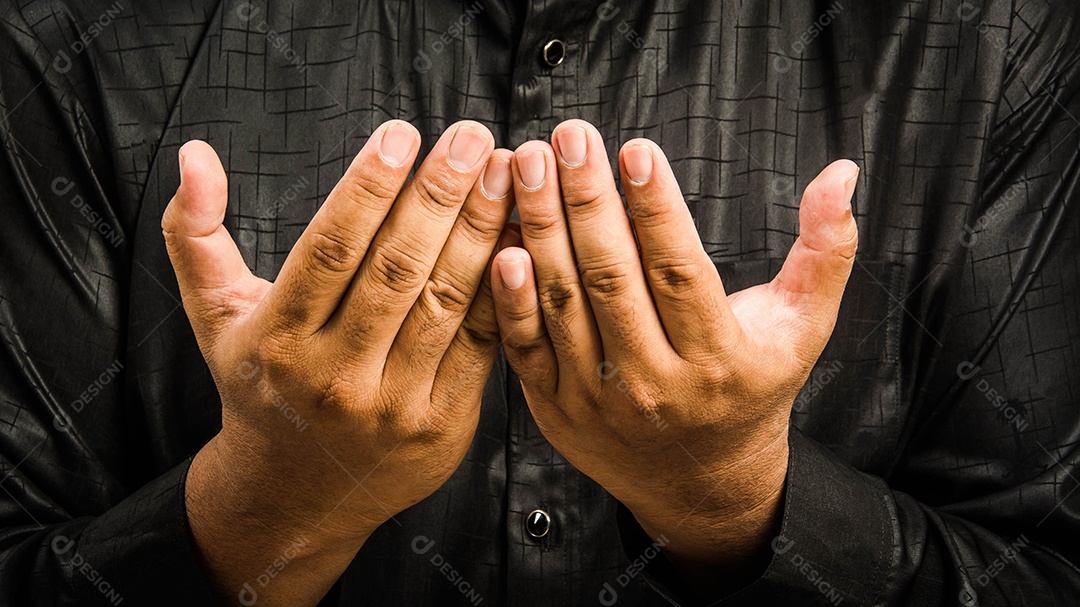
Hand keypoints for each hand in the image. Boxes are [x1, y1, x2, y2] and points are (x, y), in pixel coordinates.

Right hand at [162, 119, 513, 605]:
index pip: (330, 250)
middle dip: (440, 196)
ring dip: (481, 232)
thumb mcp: (216, 317)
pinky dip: (504, 290)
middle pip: (396, 269)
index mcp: (278, 340)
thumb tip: (195, 158)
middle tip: (473, 139)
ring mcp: (392, 403)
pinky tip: (521, 239)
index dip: (369, 188)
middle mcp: (334, 374)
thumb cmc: (261, 389)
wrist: (296, 493)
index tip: (402, 134)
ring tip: (506, 174)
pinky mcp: (441, 424)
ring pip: (444, 302)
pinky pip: (480, 345)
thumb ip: (196, 235)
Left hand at [490, 120, 857, 586]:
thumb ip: (824, 250)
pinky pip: (526, 345)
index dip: (656, 208)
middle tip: (569, 138)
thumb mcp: (801, 326)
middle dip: (587, 200)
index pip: (681, 271)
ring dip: (542, 228)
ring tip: (530, 166)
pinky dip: (511, 296)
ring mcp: (599, 398)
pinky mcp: (556, 407)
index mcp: (718, 360)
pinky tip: (503, 244)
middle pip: (613, 279)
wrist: (700, 480)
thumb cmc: (750, 390)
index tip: (635, 150)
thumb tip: (841, 174)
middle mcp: (655, 383)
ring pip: (565, 303)